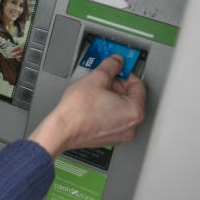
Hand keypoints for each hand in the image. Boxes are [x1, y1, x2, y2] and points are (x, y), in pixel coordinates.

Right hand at [28, 55, 145, 157]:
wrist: (61, 130)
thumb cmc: (77, 111)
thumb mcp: (96, 78)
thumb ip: (111, 65)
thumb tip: (116, 61)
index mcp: (135, 111)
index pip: (138, 85)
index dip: (125, 73)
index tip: (117, 69)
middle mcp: (131, 126)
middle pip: (131, 98)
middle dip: (117, 85)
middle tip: (104, 79)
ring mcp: (120, 134)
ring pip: (122, 109)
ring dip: (111, 97)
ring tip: (95, 92)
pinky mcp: (109, 138)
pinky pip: (113, 120)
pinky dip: (107, 110)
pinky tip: (93, 104)